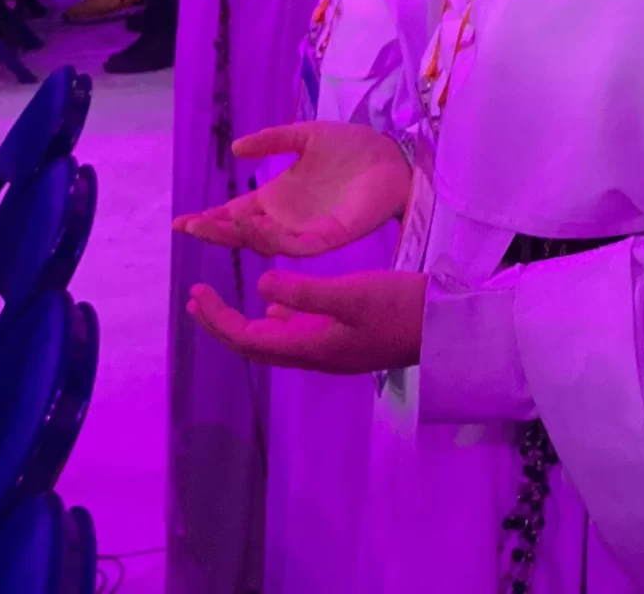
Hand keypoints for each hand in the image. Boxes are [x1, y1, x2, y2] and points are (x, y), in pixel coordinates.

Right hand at [172, 121, 410, 257]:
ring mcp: (307, 231)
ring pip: (266, 243)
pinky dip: (274, 239)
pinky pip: (297, 245)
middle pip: (244, 233)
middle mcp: (287, 220)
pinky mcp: (330, 237)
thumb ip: (272, 141)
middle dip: (216, 231)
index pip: (236, 214)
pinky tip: (256, 227)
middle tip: (191, 226)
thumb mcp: (305, 136)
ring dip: (241, 234)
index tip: (181, 222)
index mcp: (278, 199)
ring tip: (218, 222)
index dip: (210, 219)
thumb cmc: (351, 147)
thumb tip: (236, 148)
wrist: (391, 155)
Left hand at [186, 268, 423, 373]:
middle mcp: (316, 356)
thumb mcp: (352, 294)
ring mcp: (333, 350)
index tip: (196, 295)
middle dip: (222, 324)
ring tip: (225, 303)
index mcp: (312, 347)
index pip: (248, 339)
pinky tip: (278, 306)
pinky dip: (278, 320)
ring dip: (246, 324)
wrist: (447, 329)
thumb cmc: (402, 307)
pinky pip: (299, 336)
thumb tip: (259, 289)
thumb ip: (305, 292)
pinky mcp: (348, 341)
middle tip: (197, 301)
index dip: (218, 319)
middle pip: (255, 346)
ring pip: (275, 342)